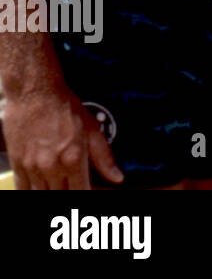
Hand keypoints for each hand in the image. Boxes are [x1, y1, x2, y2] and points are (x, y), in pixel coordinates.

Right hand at [6, 87, 122, 188]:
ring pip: (41, 194)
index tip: (91, 190)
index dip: (89, 194)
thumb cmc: (64, 107)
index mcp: (74, 160)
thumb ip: (104, 158)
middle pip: (61, 195)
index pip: (82, 192)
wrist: (34, 93)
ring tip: (60, 184)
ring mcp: (32, 167)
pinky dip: (32, 189)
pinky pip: (23, 187)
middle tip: (74, 184)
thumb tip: (117, 178)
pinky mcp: (17, 163)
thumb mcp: (92, 129)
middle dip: (70, 192)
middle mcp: (52, 167)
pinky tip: (42, 184)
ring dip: (52, 192)